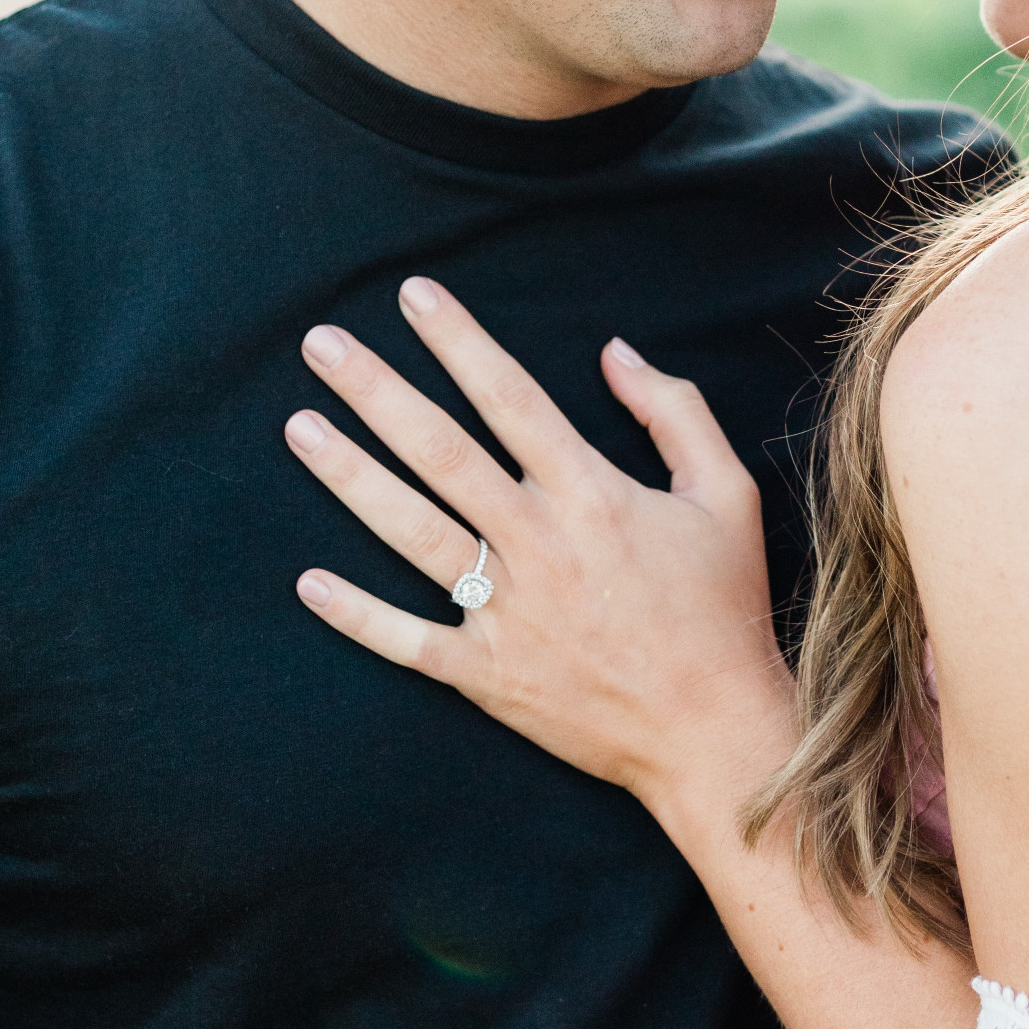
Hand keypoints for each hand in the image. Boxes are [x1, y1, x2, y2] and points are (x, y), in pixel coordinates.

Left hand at [284, 284, 793, 818]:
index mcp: (592, 493)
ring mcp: (507, 612)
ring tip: (301, 428)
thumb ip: (674, 413)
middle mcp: (539, 543)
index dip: (458, 340)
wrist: (715, 733)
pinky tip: (308, 581)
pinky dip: (357, 614)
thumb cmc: (723, 608)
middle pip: (441, 451)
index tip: (411, 295)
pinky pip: (408, 640)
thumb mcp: (728, 494)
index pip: (510, 396)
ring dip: (351, 477)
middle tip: (320, 344)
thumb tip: (616, 353)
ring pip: (411, 530)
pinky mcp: (488, 675)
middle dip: (376, 391)